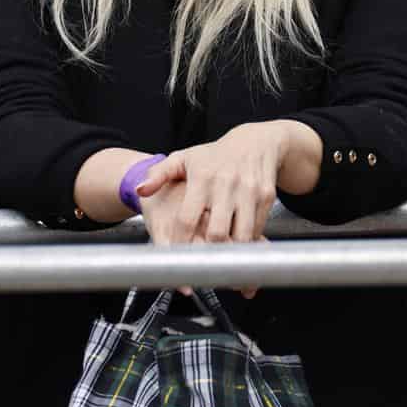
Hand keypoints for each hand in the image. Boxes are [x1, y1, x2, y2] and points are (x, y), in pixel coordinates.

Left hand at [136, 121, 297, 247]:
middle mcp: (226, 184)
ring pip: (241, 236)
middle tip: (202, 264)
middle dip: (209, 252)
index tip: (177, 257)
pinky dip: (248, 242)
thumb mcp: (183, 159)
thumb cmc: (214, 155)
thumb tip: (140, 191)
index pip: (187, 218)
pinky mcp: (266, 197)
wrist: (254, 142)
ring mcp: (249, 191)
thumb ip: (159, 175)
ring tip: (222, 260)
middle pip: (216, 233)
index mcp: (202, 177)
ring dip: (232, 252)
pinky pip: (257, 230)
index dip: (181, 242)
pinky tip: (238, 245)